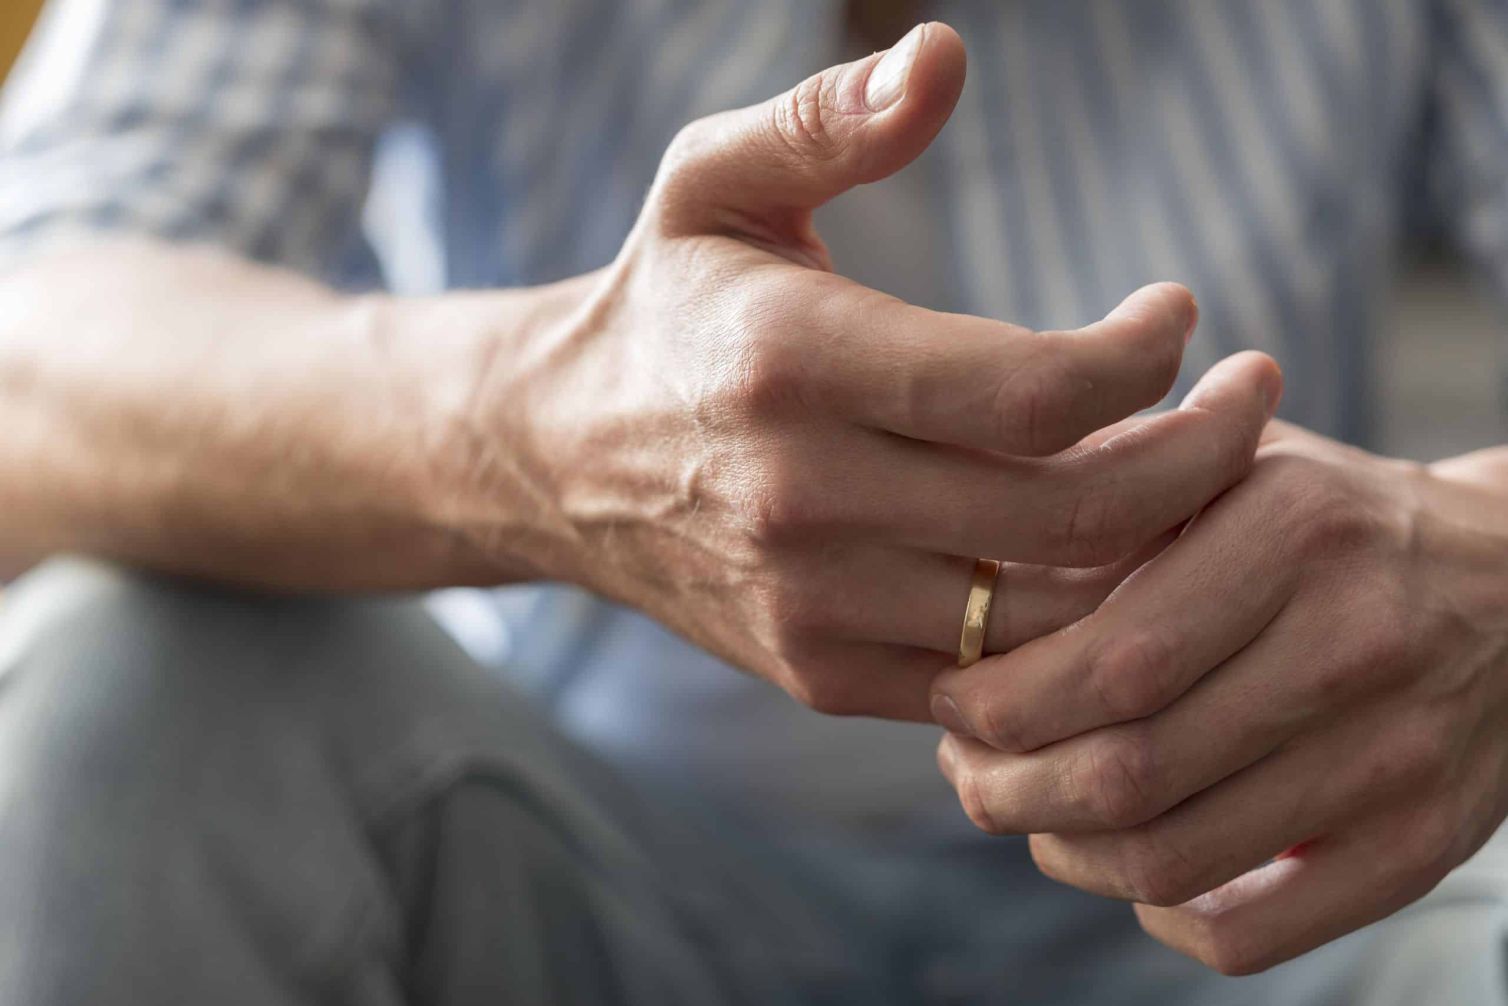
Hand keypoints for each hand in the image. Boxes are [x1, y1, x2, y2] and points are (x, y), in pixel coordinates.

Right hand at [437, 23, 1280, 720]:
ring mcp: (810, 602)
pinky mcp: (817, 670)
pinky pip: (989, 679)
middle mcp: (802, 497)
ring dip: (1153, 553)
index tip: (1179, 314)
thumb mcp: (711, 182)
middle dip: (1202, 460)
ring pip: (1047, 616)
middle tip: (1252, 402)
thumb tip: (947, 54)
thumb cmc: (664, 306)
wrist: (553, 460)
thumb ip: (826, 117)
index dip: (1145, 358)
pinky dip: (1069, 630)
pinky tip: (1099, 558)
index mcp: (791, 364)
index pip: (1031, 390)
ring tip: (1195, 479)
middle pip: (1071, 517)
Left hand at [932, 421, 1507, 972]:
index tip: (949, 697)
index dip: (1001, 702)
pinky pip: (1249, 934)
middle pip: (1127, 771)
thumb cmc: (1328, 520)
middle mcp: (1353, 645)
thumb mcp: (1235, 461)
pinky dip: (1156, 917)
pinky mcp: (1416, 847)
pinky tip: (1120, 867)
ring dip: (1058, 851)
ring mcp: (1393, 759)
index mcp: (1293, 532)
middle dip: (1004, 785)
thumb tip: (971, 555)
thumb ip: (1119, 488)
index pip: (1112, 660)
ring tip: (1021, 806)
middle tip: (963, 764)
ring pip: (1170, 860)